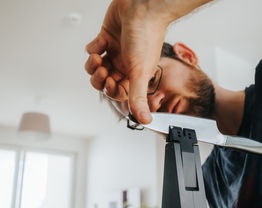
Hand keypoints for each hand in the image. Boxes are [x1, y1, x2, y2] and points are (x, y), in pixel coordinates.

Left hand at [85, 0, 212, 123]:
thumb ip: (138, 98)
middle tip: (103, 70)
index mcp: (135, 75)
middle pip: (105, 81)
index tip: (110, 83)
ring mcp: (115, 51)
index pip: (118, 92)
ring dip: (93, 64)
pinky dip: (93, 48)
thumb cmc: (146, 37)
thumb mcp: (140, 72)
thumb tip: (145, 120)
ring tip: (98, 57)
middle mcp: (125, 64)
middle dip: (100, 78)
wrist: (142, 7)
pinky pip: (94, 48)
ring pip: (97, 67)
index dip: (111, 91)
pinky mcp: (106, 37)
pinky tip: (100, 43)